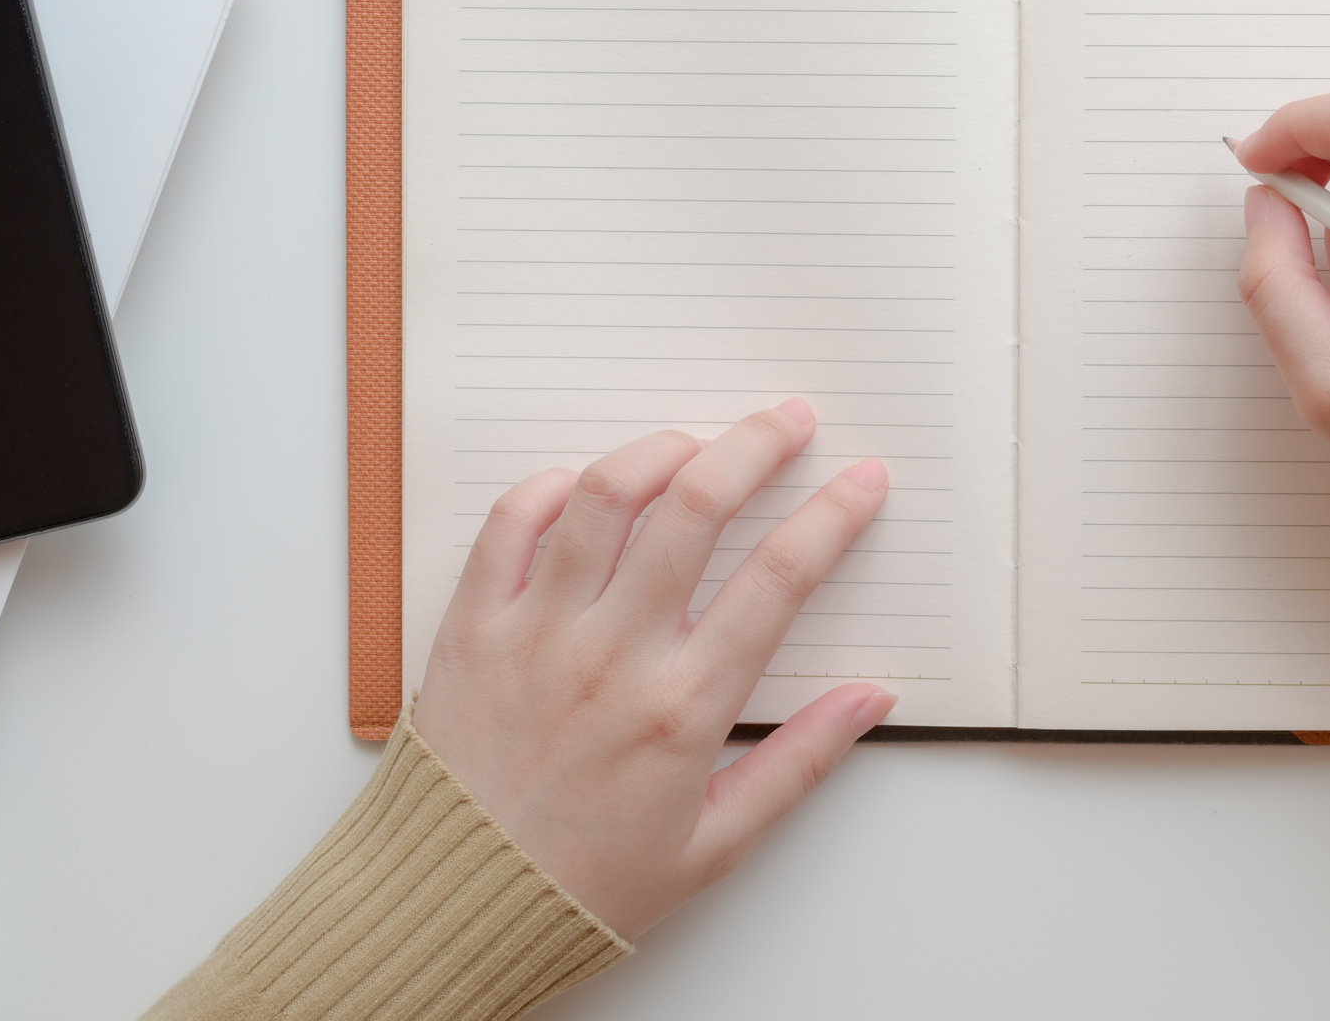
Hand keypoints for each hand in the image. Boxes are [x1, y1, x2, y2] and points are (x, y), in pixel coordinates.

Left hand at [413, 399, 895, 938]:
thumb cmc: (586, 884)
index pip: (778, 579)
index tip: (861, 482)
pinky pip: (510, 524)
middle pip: (697, 507)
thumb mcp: (717, 842)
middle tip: (789, 423)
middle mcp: (611, 655)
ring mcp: (536, 633)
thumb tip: (871, 698)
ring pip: (604, 496)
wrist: (457, 907)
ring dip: (661, 449)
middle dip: (757, 446)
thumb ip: (801, 762)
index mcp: (683, 708)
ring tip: (695, 442)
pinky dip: (552, 488)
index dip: (832, 517)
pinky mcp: (472, 627)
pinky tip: (586, 488)